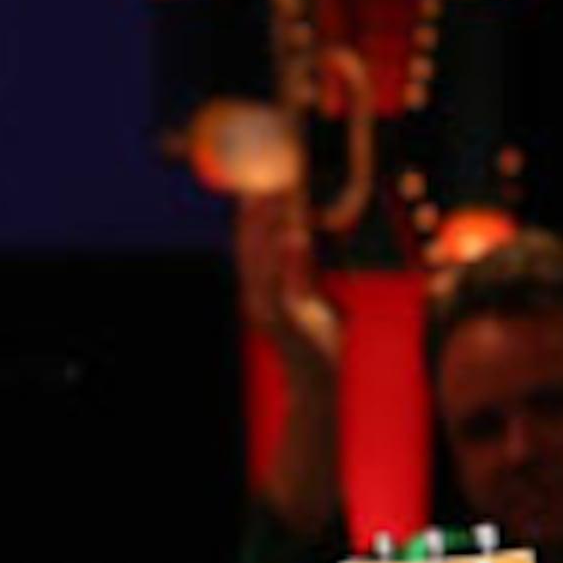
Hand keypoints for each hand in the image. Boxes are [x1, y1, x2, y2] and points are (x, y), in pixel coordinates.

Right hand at [233, 183, 339, 379]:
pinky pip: (289, 286)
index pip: (246, 247)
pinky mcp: (289, 323)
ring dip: (268, 227)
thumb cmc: (313, 338)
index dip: (247, 215)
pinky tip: (296, 237)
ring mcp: (269, 312)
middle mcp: (255, 298)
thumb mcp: (304, 295)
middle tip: (263, 179)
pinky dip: (290, 261)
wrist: (316, 382)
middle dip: (254, 213)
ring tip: (275, 197)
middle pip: (248, 249)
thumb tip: (299, 233)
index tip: (253, 184)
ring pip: (263, 262)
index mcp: (256, 291)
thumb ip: (298, 267)